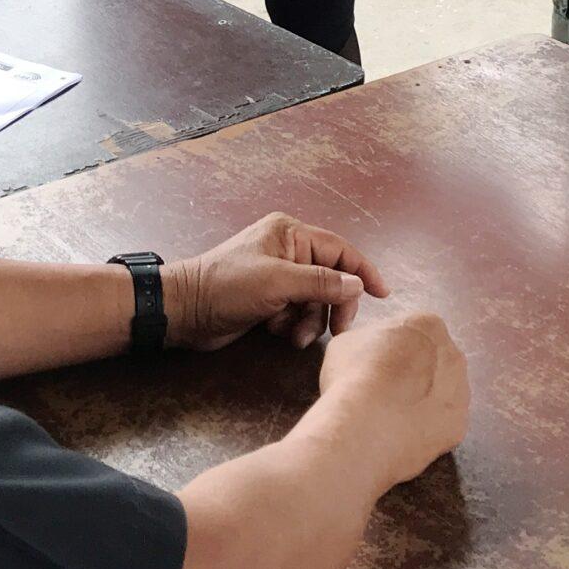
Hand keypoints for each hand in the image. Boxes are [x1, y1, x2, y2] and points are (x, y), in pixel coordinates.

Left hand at [164, 212, 388, 352]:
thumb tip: (357, 284)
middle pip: (330, 280)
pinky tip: (275, 331)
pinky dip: (291, 325)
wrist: (186, 311)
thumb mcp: (278, 282)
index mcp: (290, 234)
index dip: (363, 271)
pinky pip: (296, 313)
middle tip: (335, 331)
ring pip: (314, 301)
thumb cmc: (228, 286)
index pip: (340, 250)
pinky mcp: (269, 300)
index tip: (383, 294)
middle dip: (330, 307)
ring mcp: (278, 276)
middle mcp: (288, 251)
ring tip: (291, 334)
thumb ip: (321, 282)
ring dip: (308, 321)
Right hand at [315, 309, 471, 485]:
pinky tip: (404, 433)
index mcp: (428, 325)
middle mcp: (454, 354)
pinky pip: (443, 424)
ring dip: (425, 400)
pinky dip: (427, 428)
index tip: (377, 365)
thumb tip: (372, 352)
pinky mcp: (460, 426)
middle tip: (386, 391)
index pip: (414, 332)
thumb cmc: (353, 376)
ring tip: (394, 416)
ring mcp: (461, 392)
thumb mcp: (347, 341)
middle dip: (416, 373)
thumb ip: (369, 340)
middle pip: (436, 361)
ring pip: (444, 393)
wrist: (364, 427)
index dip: (393, 349)